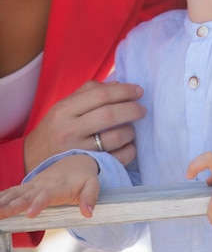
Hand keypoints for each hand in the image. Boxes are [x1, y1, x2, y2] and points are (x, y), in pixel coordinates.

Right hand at [0, 155, 98, 218]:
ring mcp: (34, 185)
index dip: (38, 203)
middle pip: (26, 196)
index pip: (47, 196)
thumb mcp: (93, 185)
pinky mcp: (29, 186)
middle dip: (12, 205)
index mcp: (58, 187)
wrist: (76, 162)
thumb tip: (88, 213)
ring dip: (3, 201)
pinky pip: (13, 191)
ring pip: (16, 193)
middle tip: (0, 214)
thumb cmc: (84, 177)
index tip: (29, 213)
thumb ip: (90, 198)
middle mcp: (43, 185)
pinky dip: (2, 197)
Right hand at [24, 81, 144, 172]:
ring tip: (132, 129)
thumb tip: (118, 83)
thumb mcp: (63, 106)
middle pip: (109, 115)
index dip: (124, 91)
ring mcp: (77, 151)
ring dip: (130, 131)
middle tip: (142, 109)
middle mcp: (69, 129)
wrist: (30, 160)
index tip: (138, 90)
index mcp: (64, 110)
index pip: (100, 95)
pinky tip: (129, 146)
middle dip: (132, 109)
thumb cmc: (53, 129)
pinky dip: (128, 151)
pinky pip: (116, 159)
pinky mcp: (85, 168)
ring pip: (114, 138)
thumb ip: (88, 92)